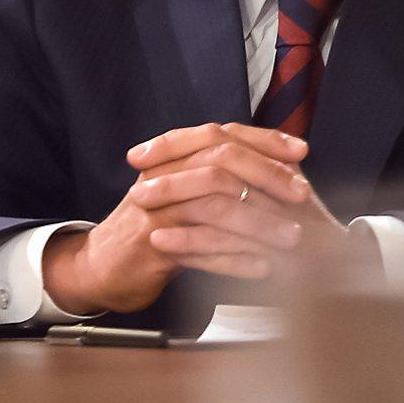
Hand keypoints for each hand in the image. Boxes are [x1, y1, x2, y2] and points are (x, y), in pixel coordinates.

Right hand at [44, 123, 338, 316]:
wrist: (101, 265)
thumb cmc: (151, 231)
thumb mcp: (181, 195)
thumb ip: (216, 179)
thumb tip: (273, 166)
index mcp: (171, 160)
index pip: (220, 135)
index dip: (262, 140)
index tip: (300, 150)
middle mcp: (161, 177)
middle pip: (219, 163)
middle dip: (266, 176)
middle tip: (302, 195)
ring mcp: (155, 211)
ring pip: (213, 207)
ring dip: (258, 222)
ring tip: (291, 237)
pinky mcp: (151, 246)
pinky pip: (200, 249)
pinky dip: (234, 259)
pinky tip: (262, 267)